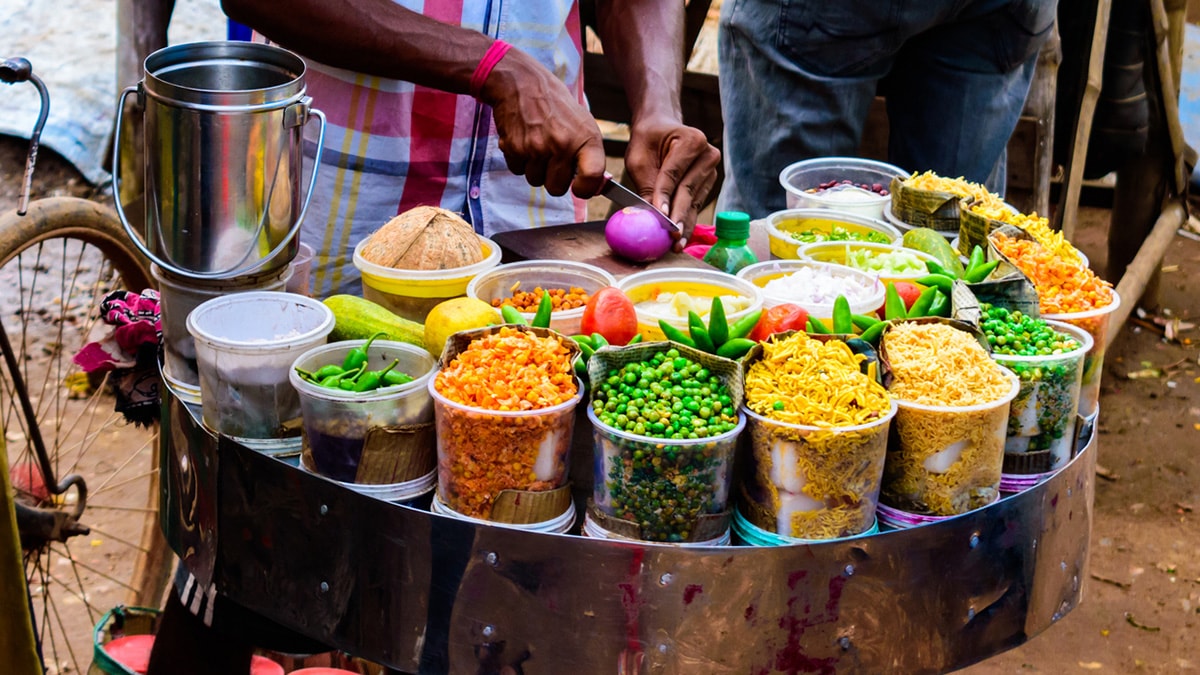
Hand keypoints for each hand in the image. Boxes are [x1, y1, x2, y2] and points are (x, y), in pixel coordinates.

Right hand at [482, 48, 607, 199]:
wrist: (521, 83)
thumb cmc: (556, 105)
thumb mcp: (583, 124)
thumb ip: (589, 154)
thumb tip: (594, 186)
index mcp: (585, 138)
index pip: (592, 177)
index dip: (585, 189)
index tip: (579, 187)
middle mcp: (562, 145)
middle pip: (557, 189)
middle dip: (553, 180)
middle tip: (552, 160)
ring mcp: (537, 148)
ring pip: (535, 181)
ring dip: (535, 169)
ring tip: (537, 145)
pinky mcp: (514, 148)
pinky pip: (518, 171)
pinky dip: (520, 161)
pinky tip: (524, 141)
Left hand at [624, 115, 719, 246]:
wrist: (659, 130)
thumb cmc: (647, 141)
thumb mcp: (639, 160)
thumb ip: (646, 186)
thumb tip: (649, 217)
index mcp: (692, 140)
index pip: (674, 173)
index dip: (665, 197)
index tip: (660, 217)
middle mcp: (708, 154)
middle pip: (688, 190)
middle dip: (678, 216)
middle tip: (673, 237)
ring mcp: (711, 170)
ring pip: (694, 202)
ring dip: (684, 223)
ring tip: (676, 244)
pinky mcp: (708, 183)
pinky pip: (696, 204)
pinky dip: (687, 220)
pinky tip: (681, 237)